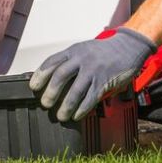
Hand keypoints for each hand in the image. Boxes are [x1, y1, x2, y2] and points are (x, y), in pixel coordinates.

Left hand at [30, 27, 156, 120]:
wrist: (128, 46)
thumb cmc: (103, 51)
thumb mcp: (84, 50)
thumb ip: (70, 62)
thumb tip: (53, 81)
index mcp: (74, 51)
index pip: (52, 61)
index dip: (41, 75)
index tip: (33, 86)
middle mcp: (82, 59)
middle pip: (61, 76)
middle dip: (51, 92)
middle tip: (45, 104)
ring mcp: (94, 70)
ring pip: (76, 90)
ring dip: (66, 105)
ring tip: (60, 116)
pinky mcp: (105, 81)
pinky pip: (91, 97)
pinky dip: (82, 108)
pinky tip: (76, 115)